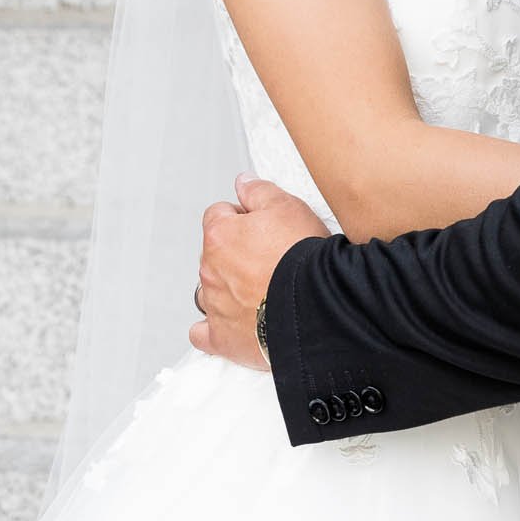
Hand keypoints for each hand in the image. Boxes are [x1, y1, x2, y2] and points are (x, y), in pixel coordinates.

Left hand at [189, 174, 326, 370]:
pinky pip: (202, 334)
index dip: (241, 218)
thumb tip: (242, 183)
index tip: (262, 226)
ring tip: (257, 291)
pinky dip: (212, 329)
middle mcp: (211, 269)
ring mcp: (215, 305)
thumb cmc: (304, 257)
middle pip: (214, 253)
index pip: (218, 215)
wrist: (317, 307)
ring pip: (209, 291)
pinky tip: (229, 325)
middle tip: (269, 259)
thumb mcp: (288, 207)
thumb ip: (259, 191)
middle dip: (235, 254)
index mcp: (220, 235)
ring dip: (226, 289)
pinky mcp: (223, 338)